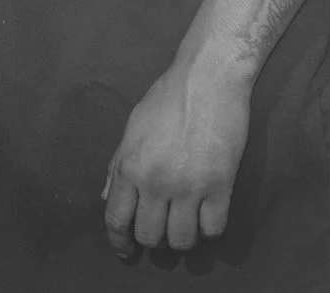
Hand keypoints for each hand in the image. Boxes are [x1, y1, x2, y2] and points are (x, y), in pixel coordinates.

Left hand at [102, 58, 250, 256]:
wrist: (208, 78)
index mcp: (130, 166)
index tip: (126, 250)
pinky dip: (209, 230)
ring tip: (185, 223)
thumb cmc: (167, 97)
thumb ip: (118, 165)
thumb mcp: (132, 128)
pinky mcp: (221, 185)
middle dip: (153, 239)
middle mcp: (156, 182)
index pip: (117, 219)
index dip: (119, 241)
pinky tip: (207, 217)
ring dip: (182, 238)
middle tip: (161, 229)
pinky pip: (213, 229)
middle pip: (150, 236)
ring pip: (182, 240)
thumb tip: (108, 197)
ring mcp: (189, 186)